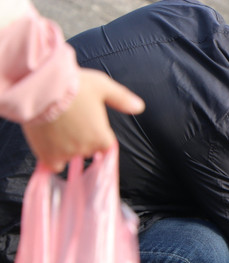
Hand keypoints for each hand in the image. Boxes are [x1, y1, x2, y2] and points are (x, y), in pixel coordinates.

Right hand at [21, 68, 144, 171]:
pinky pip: (54, 165)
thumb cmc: (74, 85)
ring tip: (55, 127)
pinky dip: (52, 159)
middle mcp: (87, 148)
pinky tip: (47, 146)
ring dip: (64, 146)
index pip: (104, 145)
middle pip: (86, 150)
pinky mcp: (48, 155)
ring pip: (69, 156)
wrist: (41, 87)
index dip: (96, 135)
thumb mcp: (102, 86)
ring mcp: (67, 153)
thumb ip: (121, 99)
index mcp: (102, 137)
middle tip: (69, 121)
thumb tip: (139, 107)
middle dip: (80, 139)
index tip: (88, 126)